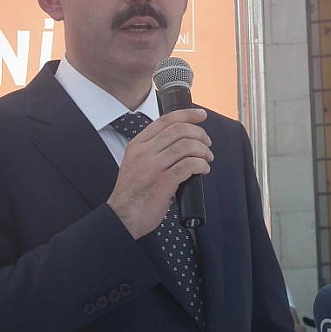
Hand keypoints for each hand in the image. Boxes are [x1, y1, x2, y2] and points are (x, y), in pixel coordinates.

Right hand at [107, 108, 212, 238]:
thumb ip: (152, 150)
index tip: (201, 115)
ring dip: (203, 150)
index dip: (187, 114)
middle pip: (179, 130)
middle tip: (207, 143)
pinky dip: (201, 165)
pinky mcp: (163, 182)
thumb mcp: (135, 162)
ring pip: (186, 146)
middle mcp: (145, 152)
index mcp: (138, 144)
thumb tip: (180, 141)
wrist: (123, 216)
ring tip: (207, 158)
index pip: (165, 120)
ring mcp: (154, 167)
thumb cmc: (133, 193)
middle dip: (199, 133)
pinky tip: (203, 169)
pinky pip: (189, 165)